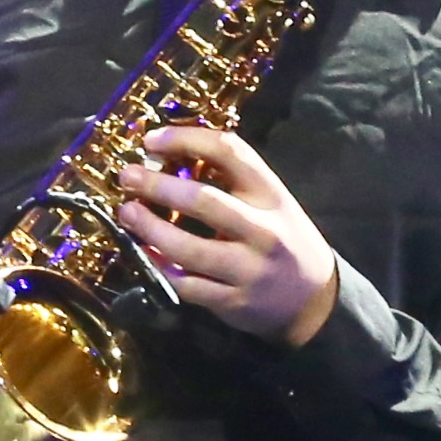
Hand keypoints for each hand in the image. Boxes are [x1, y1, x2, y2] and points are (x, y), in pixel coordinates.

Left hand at [115, 126, 341, 347]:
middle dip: (158, 187)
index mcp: (271, 194)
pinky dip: (159, 268)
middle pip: (204, 201)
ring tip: (126, 214)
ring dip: (150, 229)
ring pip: (189, 249)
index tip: (152, 139)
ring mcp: (249, 269)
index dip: (186, 138)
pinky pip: (187, 285)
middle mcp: (263, 230)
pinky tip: (142, 253)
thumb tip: (168, 155)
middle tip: (127, 177)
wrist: (314, 299)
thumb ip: (230, 180)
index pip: (230, 152)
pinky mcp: (234, 302)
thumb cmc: (281, 237)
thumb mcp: (269, 201)